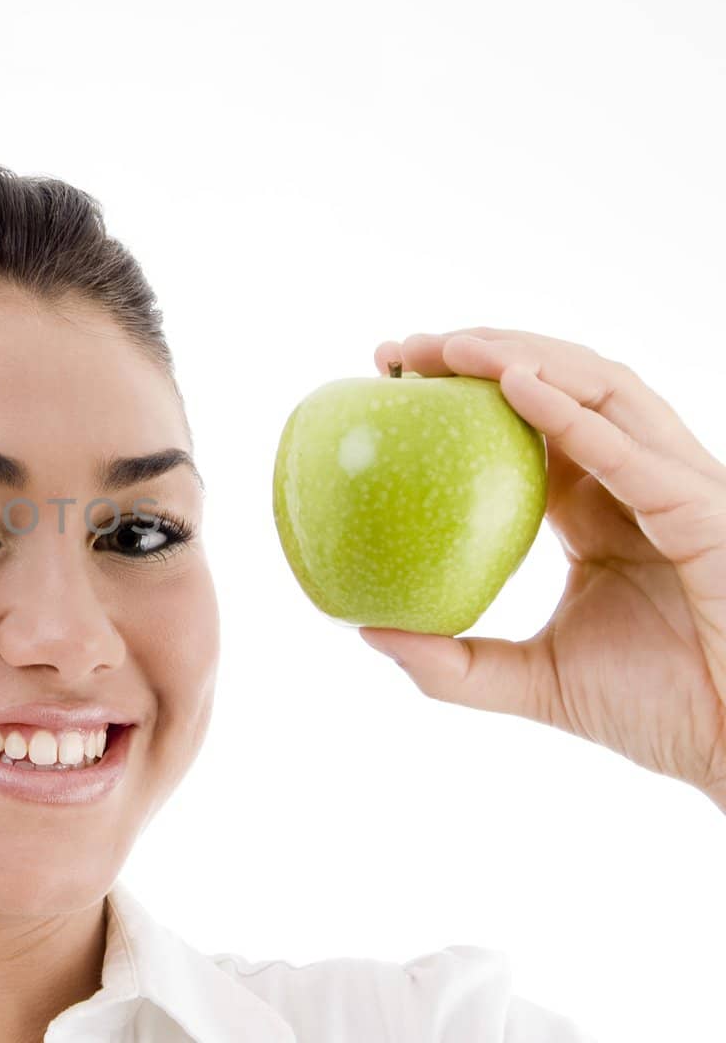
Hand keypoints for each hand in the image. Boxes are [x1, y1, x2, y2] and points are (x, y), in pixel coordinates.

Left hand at [360, 328, 725, 810]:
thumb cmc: (657, 713)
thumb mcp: (534, 681)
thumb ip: (454, 663)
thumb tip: (369, 632)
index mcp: (599, 507)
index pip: (528, 422)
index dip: (466, 388)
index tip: (392, 374)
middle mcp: (638, 482)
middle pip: (562, 386)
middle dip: (483, 353)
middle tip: (402, 351)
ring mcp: (677, 488)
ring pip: (601, 392)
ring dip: (524, 358)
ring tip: (450, 348)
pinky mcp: (704, 512)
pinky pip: (630, 452)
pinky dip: (571, 414)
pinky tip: (514, 386)